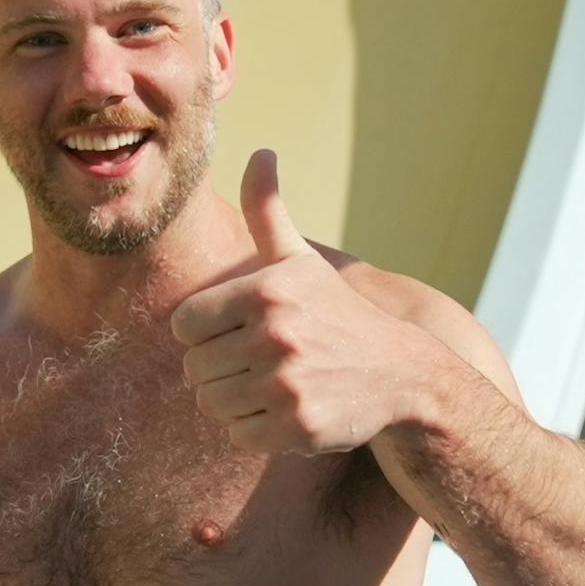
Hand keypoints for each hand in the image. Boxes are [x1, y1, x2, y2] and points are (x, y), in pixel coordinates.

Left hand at [171, 151, 441, 454]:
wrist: (400, 374)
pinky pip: (237, 434)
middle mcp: (275, 334)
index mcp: (265, 290)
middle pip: (194, 369)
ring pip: (211, 404)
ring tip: (274, 386)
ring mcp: (287, 382)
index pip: (183, 326)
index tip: (240, 332)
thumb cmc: (335, 314)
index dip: (206, 333)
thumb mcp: (300, 261)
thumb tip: (261, 152)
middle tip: (263, 364)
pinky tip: (287, 411)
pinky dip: (255, 430)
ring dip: (235, 402)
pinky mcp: (297, 425)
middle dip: (220, 370)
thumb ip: (268, 211)